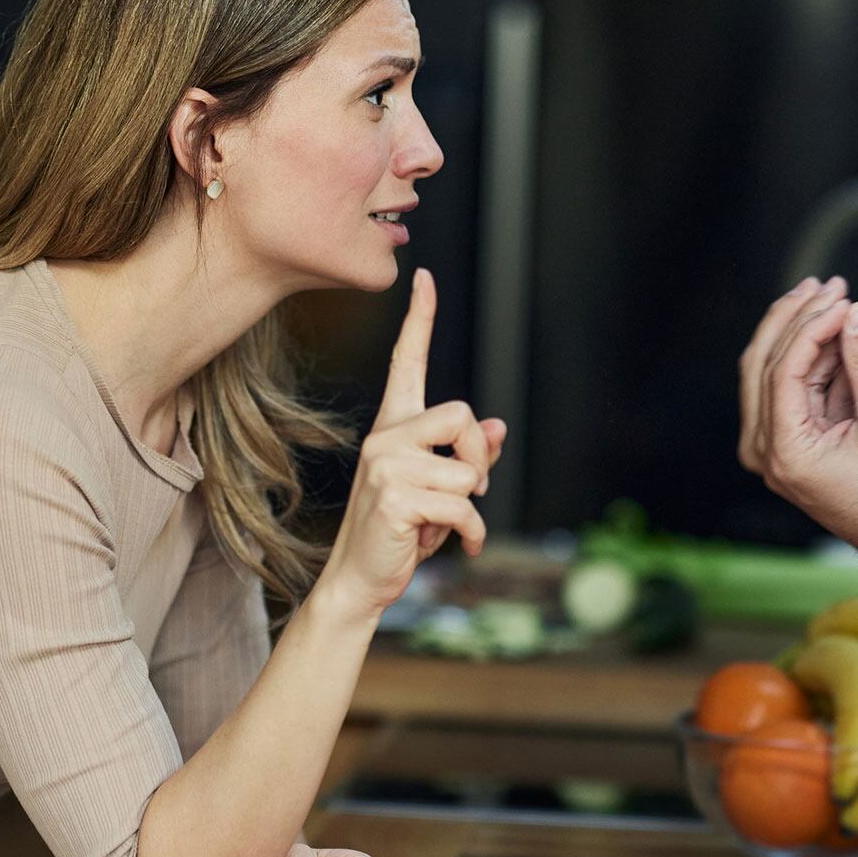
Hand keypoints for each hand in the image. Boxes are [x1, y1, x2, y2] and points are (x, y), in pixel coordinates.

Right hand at [325, 268, 506, 616]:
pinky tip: (450, 545)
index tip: (423, 277)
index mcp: (394, 427)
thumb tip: (497, 427)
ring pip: (468, 471)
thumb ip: (467, 455)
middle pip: (462, 414)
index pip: (406, 362)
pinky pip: (464, 506)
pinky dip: (469, 533)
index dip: (419, 319)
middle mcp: (386, 437)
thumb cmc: (401, 532)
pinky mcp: (395, 497)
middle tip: (465, 494)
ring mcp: (386, 465)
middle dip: (478, 459)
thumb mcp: (437, 489)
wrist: (361, 579)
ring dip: (470, 508)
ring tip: (439, 525)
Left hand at [738, 277, 857, 571]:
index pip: (783, 370)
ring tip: (838, 300)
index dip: (812, 326)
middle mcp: (768, 452)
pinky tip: (838, 334)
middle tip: (828, 286)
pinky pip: (792, 390)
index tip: (842, 299)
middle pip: (763, 365)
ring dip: (803, 334)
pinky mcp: (791, 444)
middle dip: (796, 319)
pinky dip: (813, 359)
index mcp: (785, 452)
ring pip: (773, 373)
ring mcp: (775, 449)